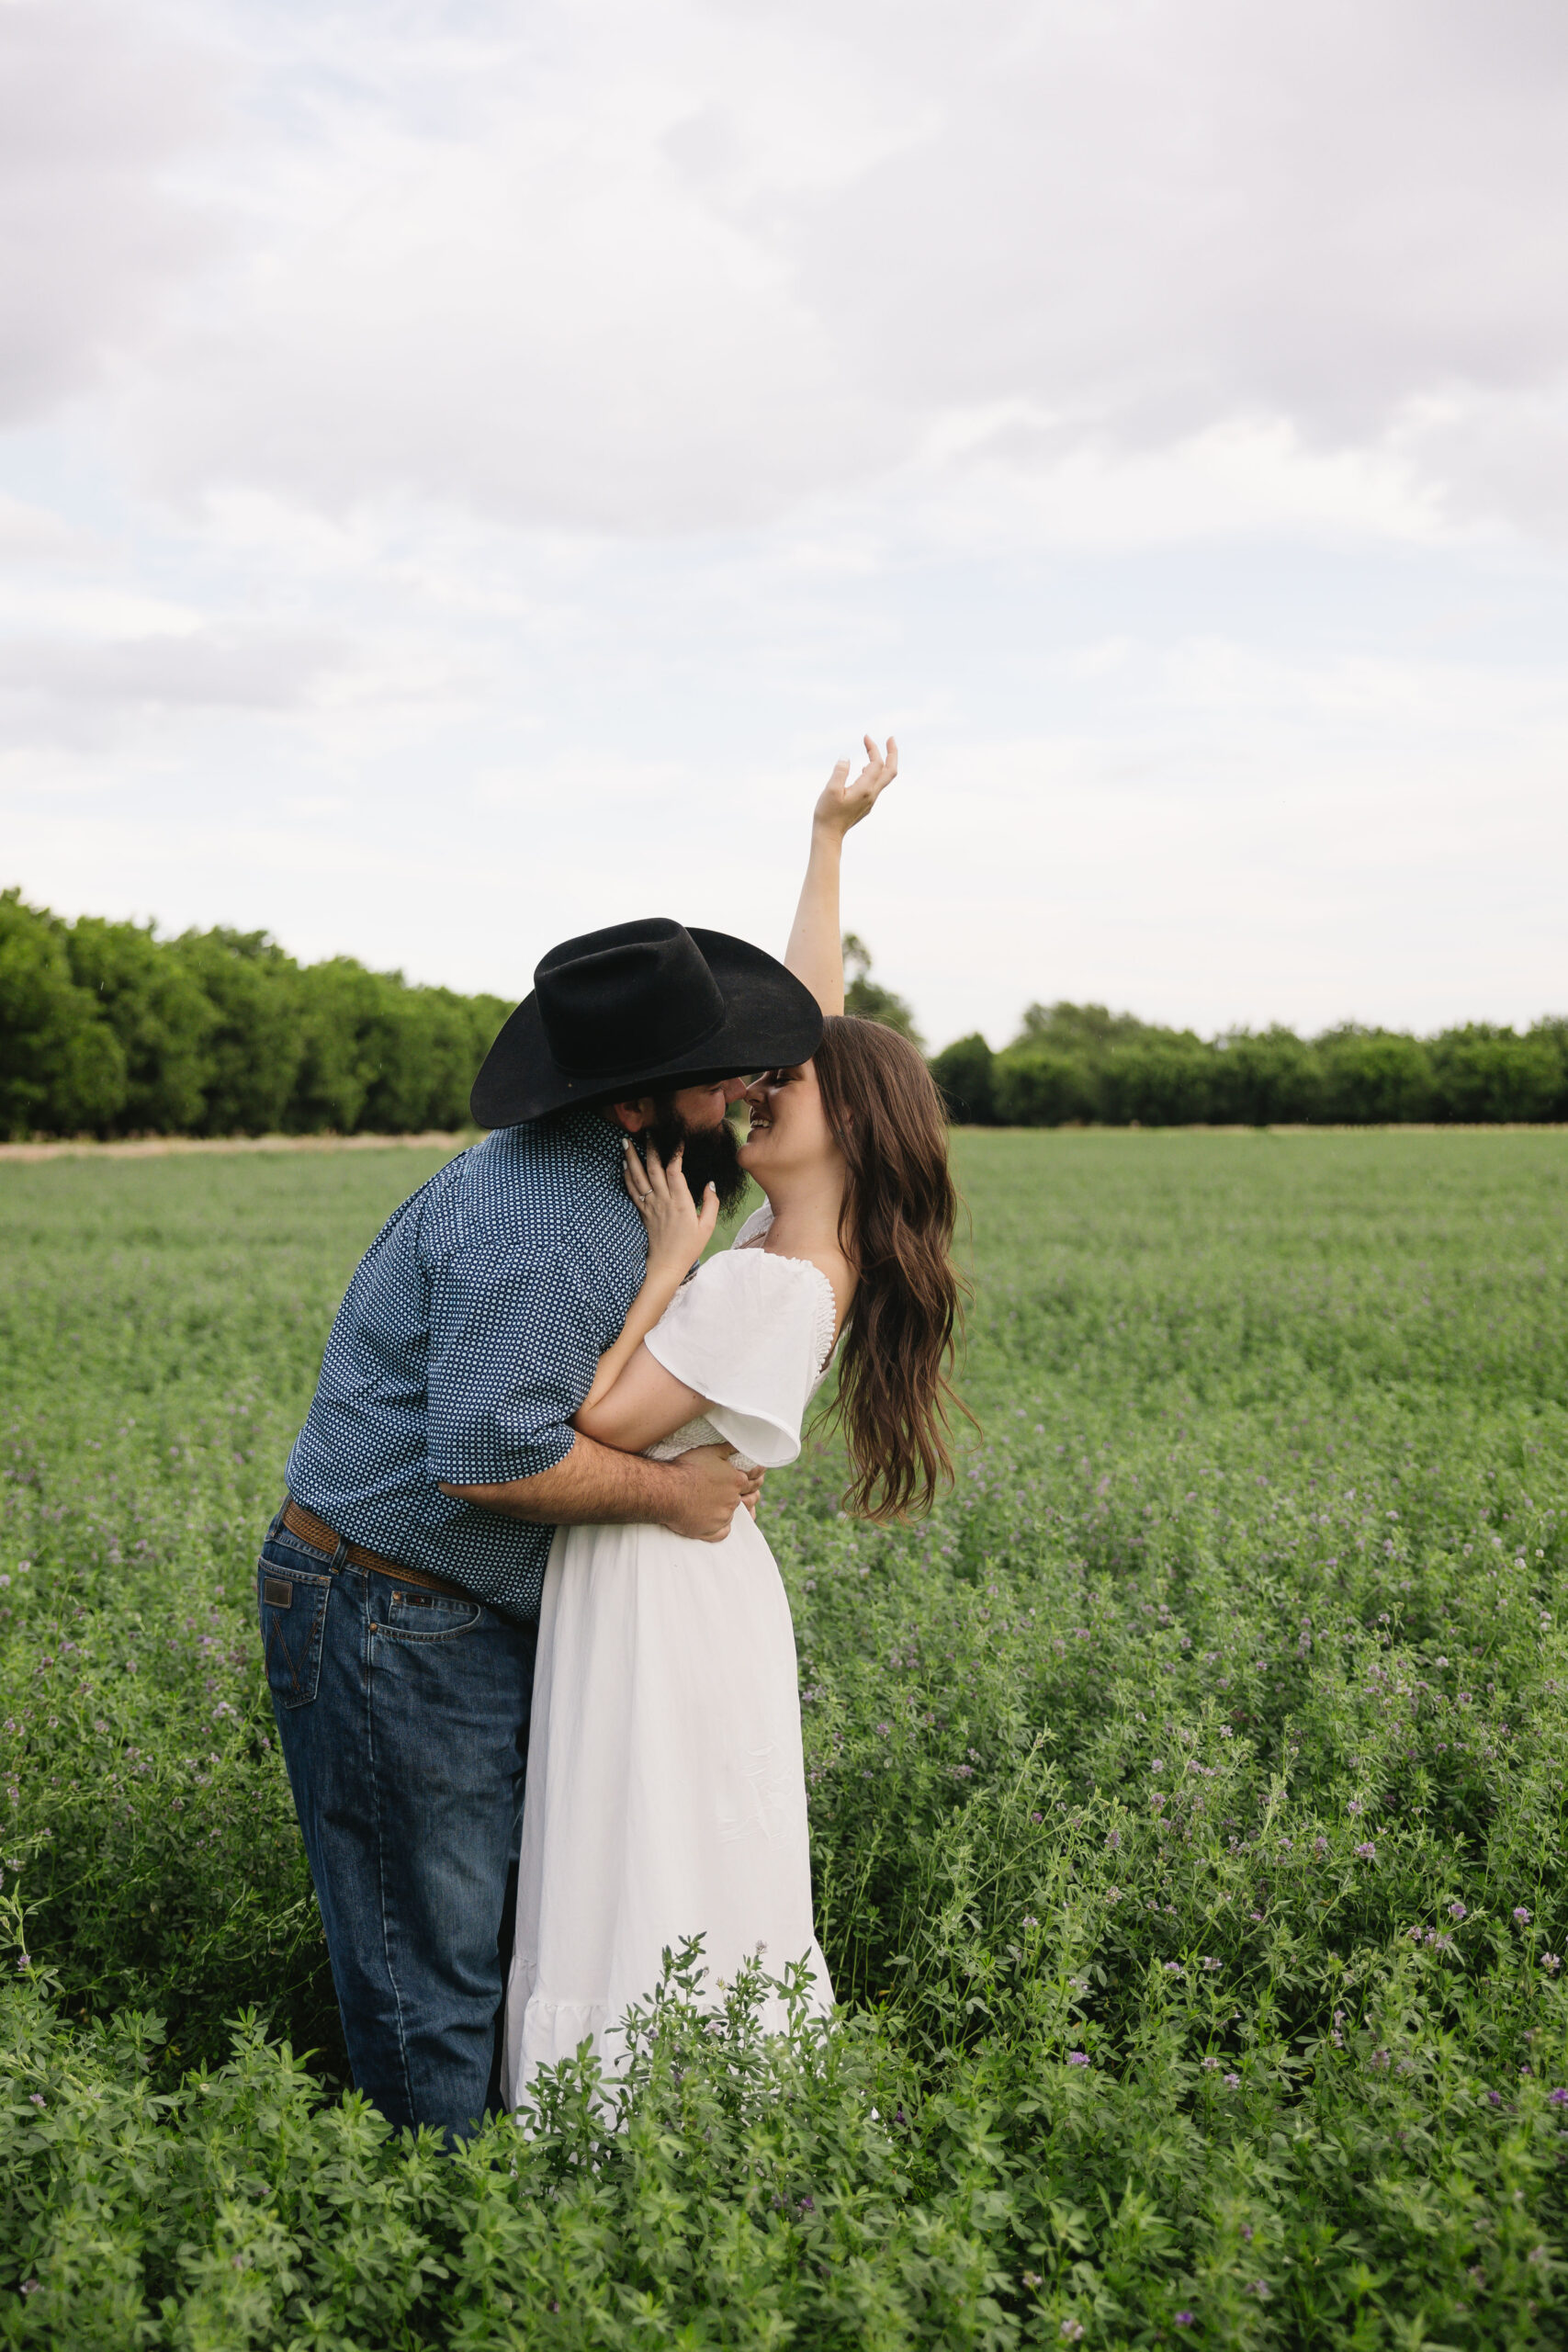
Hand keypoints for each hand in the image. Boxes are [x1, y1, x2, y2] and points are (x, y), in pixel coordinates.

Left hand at [623, 1135, 718, 1279]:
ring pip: (639, 1177)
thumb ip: (710, 1203)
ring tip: (625, 1141)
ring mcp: (650, 1206)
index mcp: (681, 1203)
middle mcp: (663, 1201)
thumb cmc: (689, 1247)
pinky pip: (632, 1190)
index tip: (677, 1140)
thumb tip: (710, 1184)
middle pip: (654, 1169)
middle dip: (650, 1148)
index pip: (675, 1172)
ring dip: (631, 1158)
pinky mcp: (643, 1212)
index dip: (675, 1154)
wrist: (666, 1265)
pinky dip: (627, 1175)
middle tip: (648, 1132)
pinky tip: (625, 1164)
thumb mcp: (707, 1227)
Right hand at [660, 1443, 762, 1541]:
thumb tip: (743, 1445)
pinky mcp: (710, 1531)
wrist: (667, 1490)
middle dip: (737, 1495)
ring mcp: (722, 1518)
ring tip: (712, 1504)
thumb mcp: (710, 1451)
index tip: (735, 1480)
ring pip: (731, 1515)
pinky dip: (719, 1528)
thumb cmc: (687, 1468)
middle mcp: (733, 1501)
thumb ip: (730, 1448)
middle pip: (742, 1500)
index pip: (750, 1482)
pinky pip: (722, 1533)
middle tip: (722, 1491)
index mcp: (736, 1481)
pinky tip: (712, 1520)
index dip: (744, 1480)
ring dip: (725, 1510)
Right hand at [813, 734, 897, 839]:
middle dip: (892, 754)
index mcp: (865, 789)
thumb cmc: (827, 813)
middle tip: (891, 739)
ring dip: (883, 763)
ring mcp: (870, 801)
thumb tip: (846, 758)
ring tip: (874, 751)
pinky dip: (875, 772)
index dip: (873, 748)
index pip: (876, 763)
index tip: (866, 737)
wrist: (829, 835)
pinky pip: (876, 785)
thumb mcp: (830, 790)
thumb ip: (840, 772)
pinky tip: (864, 770)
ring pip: (884, 779)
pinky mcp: (865, 805)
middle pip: (890, 771)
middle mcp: (872, 795)